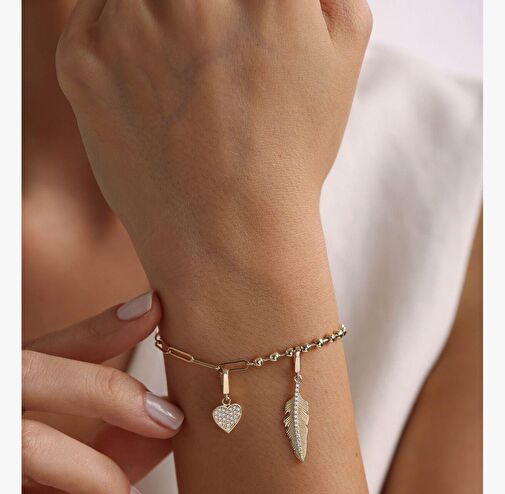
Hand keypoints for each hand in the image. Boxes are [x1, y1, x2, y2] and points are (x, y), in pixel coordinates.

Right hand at [22, 292, 183, 493]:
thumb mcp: (60, 488)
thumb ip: (107, 456)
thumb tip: (169, 428)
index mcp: (5, 398)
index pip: (46, 350)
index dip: (99, 328)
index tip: (155, 310)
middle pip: (29, 373)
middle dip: (107, 390)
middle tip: (170, 420)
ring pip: (31, 443)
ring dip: (101, 479)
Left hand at [56, 0, 371, 254]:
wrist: (229, 236)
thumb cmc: (290, 151)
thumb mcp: (344, 48)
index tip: (235, 16)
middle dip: (199, 4)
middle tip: (207, 42)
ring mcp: (129, 28)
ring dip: (158, 8)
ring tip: (183, 64)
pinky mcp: (82, 60)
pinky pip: (96, 12)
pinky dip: (120, 31)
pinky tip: (151, 81)